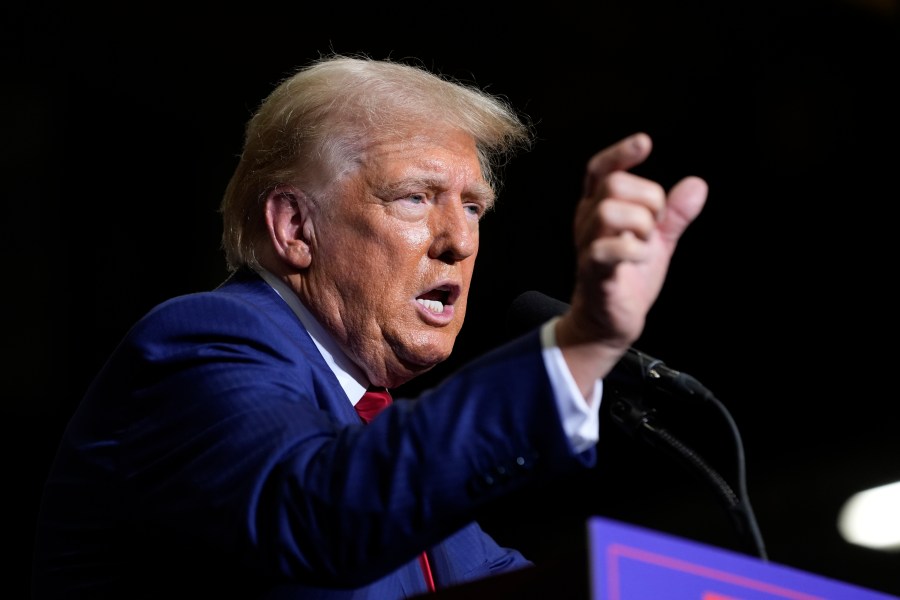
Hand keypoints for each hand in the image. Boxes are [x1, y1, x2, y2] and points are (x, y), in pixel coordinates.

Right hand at [556, 132, 707, 396]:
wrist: (610, 322)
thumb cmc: (628, 277)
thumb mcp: (657, 240)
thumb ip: (675, 214)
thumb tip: (697, 184)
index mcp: (599, 209)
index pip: (601, 169)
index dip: (620, 153)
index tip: (645, 143)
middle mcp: (588, 222)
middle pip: (613, 185)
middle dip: (647, 199)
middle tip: (655, 226)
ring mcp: (587, 246)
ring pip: (608, 211)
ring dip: (640, 224)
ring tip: (645, 245)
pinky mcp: (593, 272)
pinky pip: (606, 249)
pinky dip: (633, 249)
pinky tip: (642, 258)